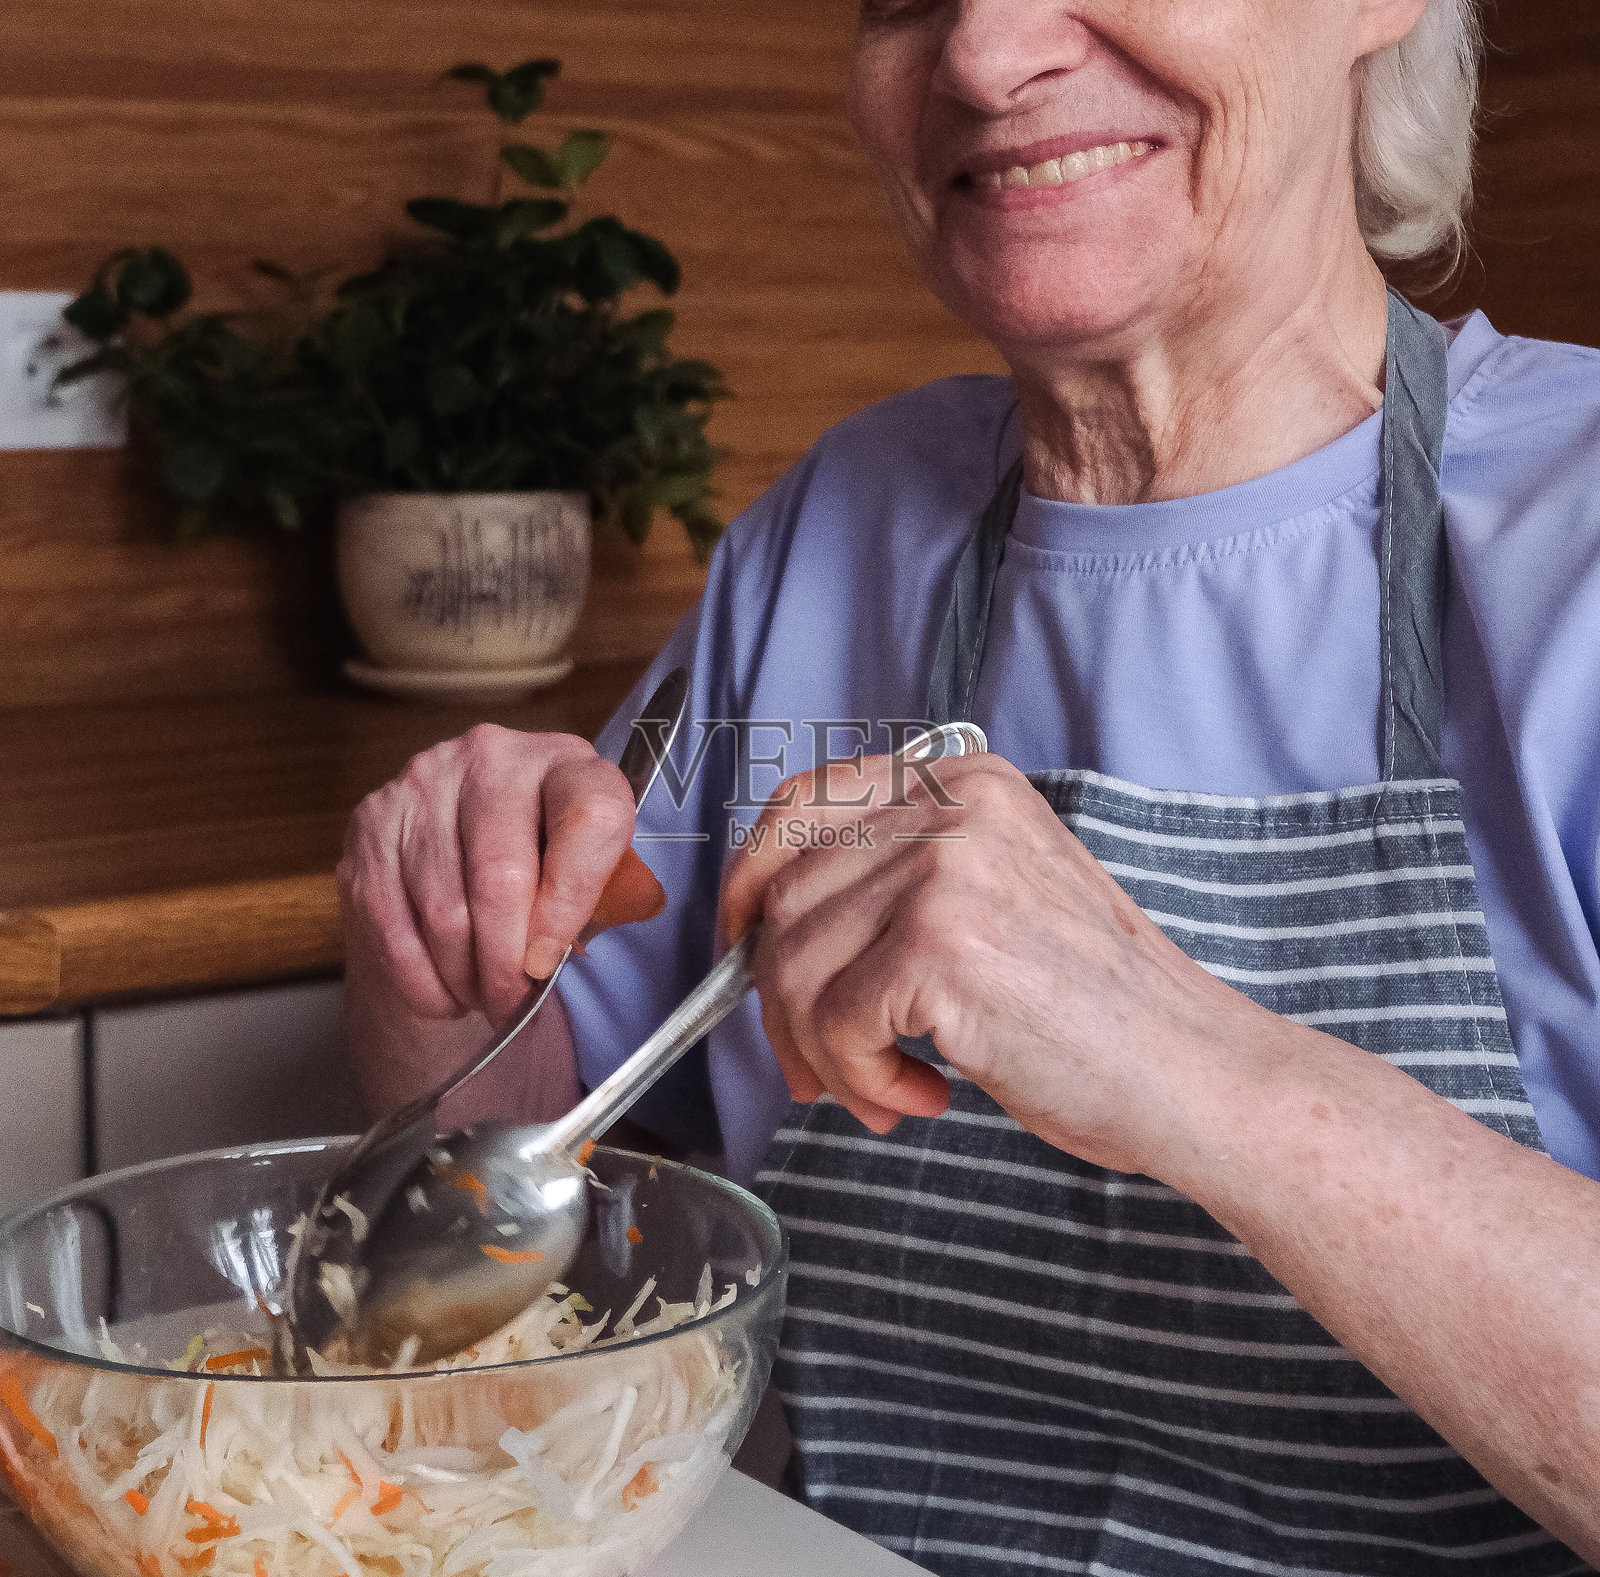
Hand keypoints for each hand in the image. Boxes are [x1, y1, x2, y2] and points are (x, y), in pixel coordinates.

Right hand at [340, 725, 665, 1028]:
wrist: (462, 840)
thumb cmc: (541, 863)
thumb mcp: (588, 871)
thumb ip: (592, 905)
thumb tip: (551, 966)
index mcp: (565, 762)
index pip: (590, 817)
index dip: (573, 902)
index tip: (553, 960)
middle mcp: (491, 757)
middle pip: (500, 875)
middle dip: (507, 963)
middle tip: (513, 1004)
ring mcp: (423, 785)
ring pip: (443, 910)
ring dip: (464, 975)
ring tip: (482, 998)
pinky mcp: (370, 824)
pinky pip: (391, 925)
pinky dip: (421, 978)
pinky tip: (443, 992)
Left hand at [719, 752, 1257, 1175]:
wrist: (1191, 1071)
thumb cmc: (1094, 1007)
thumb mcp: (994, 899)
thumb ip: (893, 885)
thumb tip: (765, 933)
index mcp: (963, 783)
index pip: (800, 804)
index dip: (751, 880)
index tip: (742, 945)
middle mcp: (953, 805)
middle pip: (785, 894)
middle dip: (780, 997)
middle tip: (821, 1066)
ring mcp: (948, 868)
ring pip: (795, 963)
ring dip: (821, 1050)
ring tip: (883, 1088)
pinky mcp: (943, 944)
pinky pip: (833, 1019)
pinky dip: (859, 1077)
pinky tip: (920, 1095)